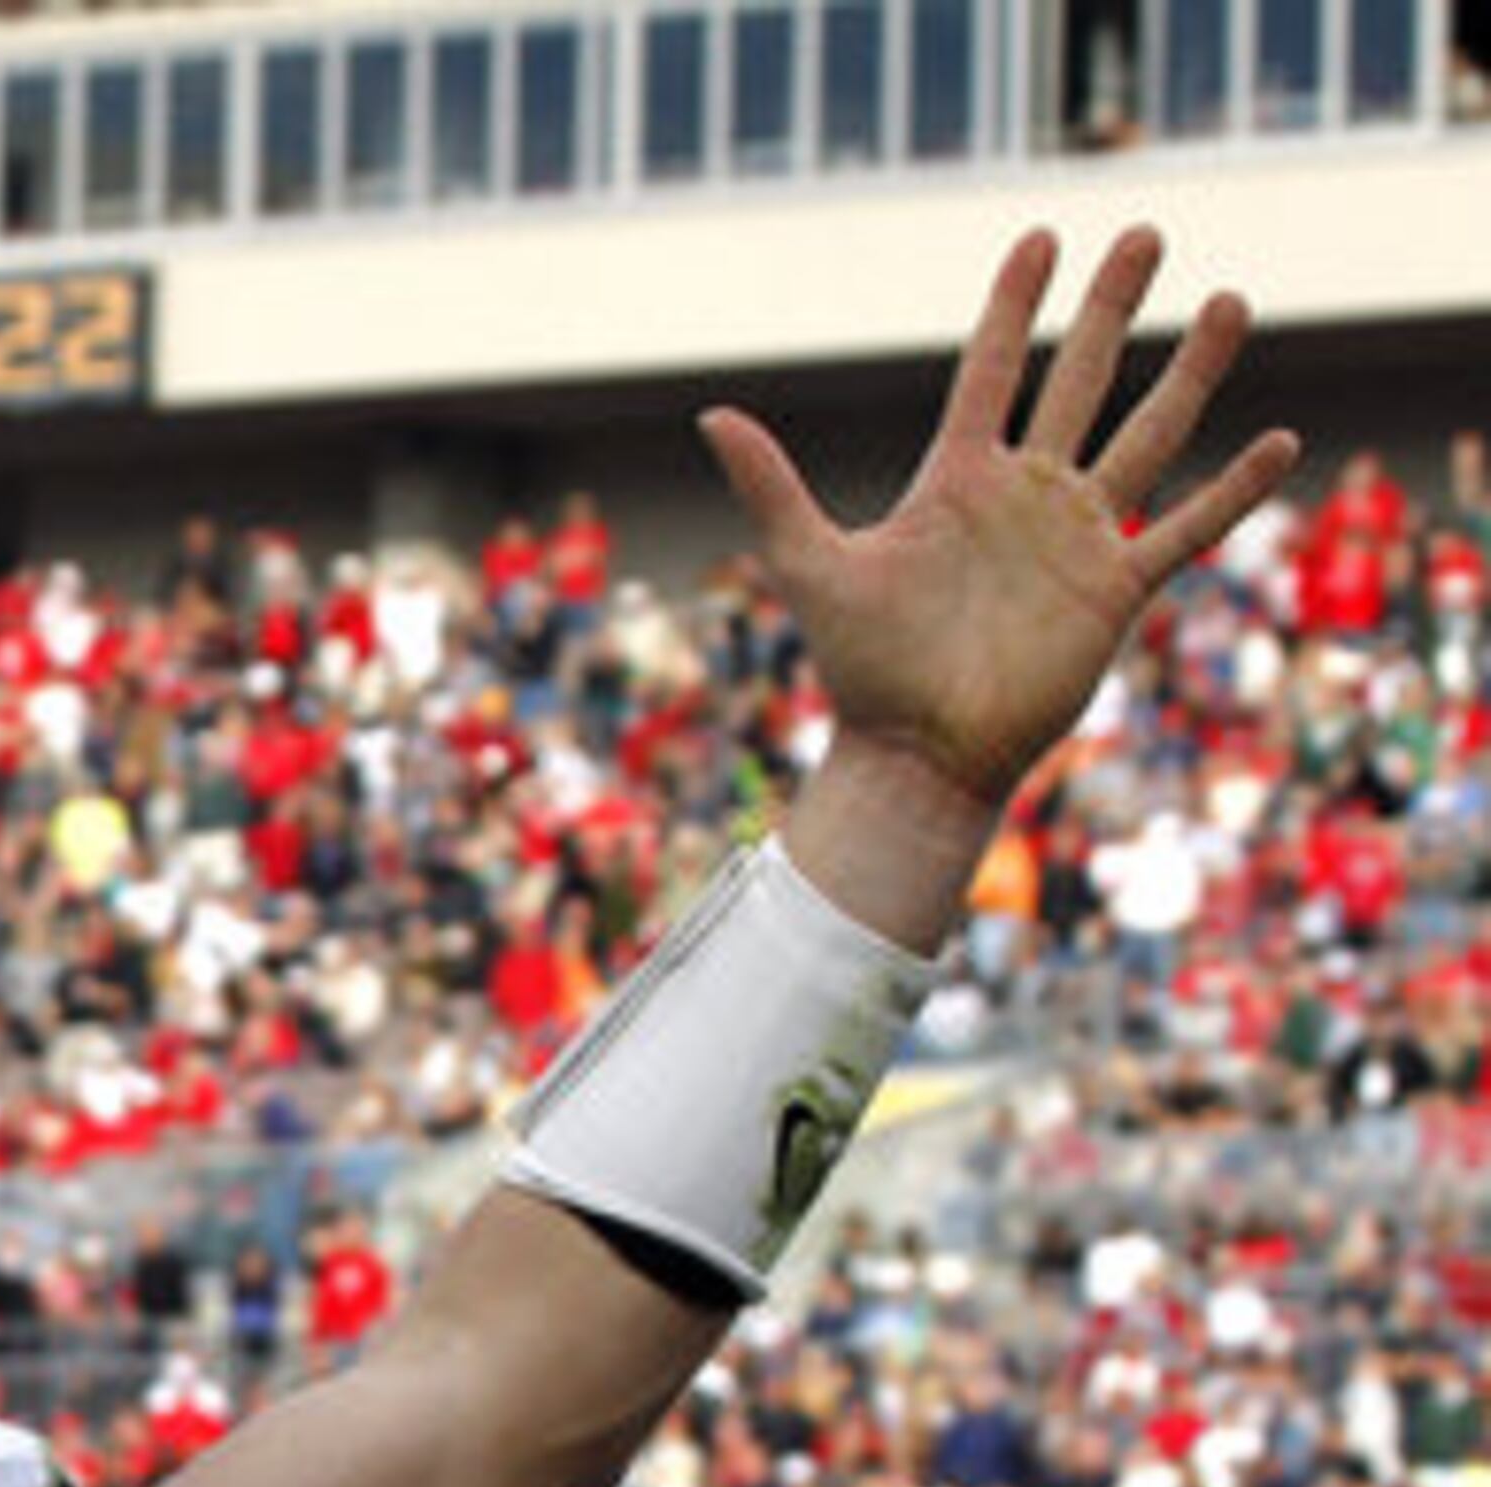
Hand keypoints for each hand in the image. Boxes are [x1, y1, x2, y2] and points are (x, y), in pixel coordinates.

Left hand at [699, 227, 1297, 814]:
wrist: (916, 754)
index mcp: (956, 480)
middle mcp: (1023, 495)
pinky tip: (1277, 441)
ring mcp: (1076, 537)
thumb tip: (710, 412)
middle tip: (1144, 232)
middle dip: (1110, 307)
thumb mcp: (810, 564)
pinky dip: (1232, 491)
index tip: (1040, 239)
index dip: (1014, 307)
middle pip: (1079, 378)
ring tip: (1228, 300)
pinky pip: (1185, 529)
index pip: (990, 370)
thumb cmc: (862, 668)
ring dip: (1189, 371)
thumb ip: (770, 487)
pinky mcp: (1115, 589)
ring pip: (1147, 433)